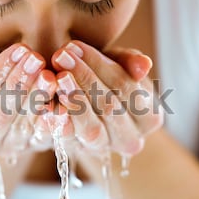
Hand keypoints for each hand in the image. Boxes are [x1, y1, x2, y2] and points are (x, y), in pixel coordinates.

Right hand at [0, 44, 56, 162]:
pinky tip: (63, 108)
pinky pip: (44, 139)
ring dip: (39, 100)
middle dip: (19, 84)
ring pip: (23, 126)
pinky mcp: (33, 149)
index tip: (18, 49)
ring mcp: (7, 150)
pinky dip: (54, 124)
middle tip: (37, 59)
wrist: (6, 95)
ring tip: (51, 75)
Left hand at [50, 41, 163, 156]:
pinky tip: (48, 106)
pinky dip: (59, 123)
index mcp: (150, 117)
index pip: (127, 87)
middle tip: (60, 56)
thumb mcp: (119, 65)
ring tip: (56, 76)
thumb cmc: (106, 80)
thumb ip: (131, 61)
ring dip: (73, 100)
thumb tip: (144, 65)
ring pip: (91, 128)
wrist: (86, 105)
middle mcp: (131, 140)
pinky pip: (70, 141)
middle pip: (109, 107)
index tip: (75, 46)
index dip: (101, 65)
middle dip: (83, 78)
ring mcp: (105, 149)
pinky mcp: (79, 153)